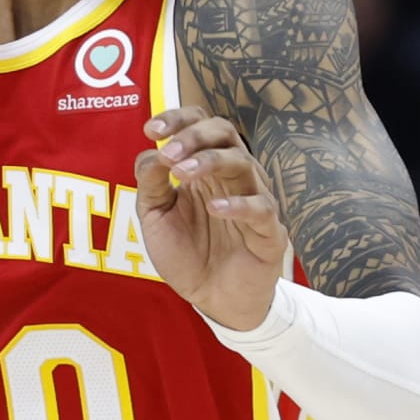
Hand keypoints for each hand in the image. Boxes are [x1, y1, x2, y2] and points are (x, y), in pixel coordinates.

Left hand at [135, 107, 290, 332]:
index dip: (178, 119)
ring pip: (243, 162)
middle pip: (225, 132)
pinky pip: (261, 208)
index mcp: (205, 167)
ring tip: (182, 175)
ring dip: (210, 161)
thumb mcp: (156, 218)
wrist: (212, 300)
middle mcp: (232, 176)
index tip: (151, 129)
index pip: (199, 124)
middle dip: (194, 136)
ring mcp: (253, 199)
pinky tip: (215, 208)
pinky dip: (239, 204)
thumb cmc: (188, 254)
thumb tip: (150, 152)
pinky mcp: (269, 231)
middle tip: (169, 153)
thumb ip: (151, 185)